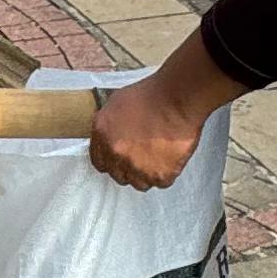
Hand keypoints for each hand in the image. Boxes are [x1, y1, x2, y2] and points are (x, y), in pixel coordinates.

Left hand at [90, 67, 206, 189]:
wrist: (176, 99)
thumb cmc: (152, 94)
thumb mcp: (117, 102)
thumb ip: (108, 123)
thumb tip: (109, 134)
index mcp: (102, 135)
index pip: (100, 162)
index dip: (112, 161)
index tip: (120, 159)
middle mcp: (116, 154)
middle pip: (119, 175)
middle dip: (129, 168)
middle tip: (143, 156)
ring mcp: (137, 167)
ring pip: (139, 183)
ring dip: (147, 173)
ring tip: (158, 157)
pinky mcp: (159, 175)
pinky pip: (161, 182)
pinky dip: (166, 173)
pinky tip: (169, 158)